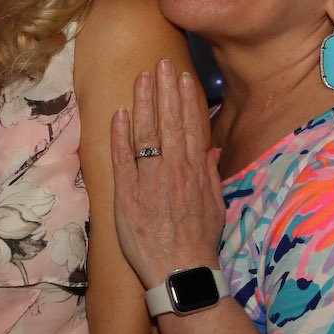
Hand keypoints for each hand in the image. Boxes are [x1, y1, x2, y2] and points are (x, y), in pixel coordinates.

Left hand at [109, 58, 223, 288]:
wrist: (180, 271)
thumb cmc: (199, 242)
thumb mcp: (215, 206)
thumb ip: (211, 175)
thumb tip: (212, 151)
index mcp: (195, 172)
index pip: (191, 127)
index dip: (186, 99)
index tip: (183, 76)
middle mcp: (174, 171)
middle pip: (170, 122)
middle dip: (165, 90)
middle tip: (161, 62)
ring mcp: (150, 181)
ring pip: (146, 134)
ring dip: (143, 104)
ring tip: (141, 77)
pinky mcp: (127, 195)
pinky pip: (123, 159)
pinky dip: (120, 136)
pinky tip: (118, 114)